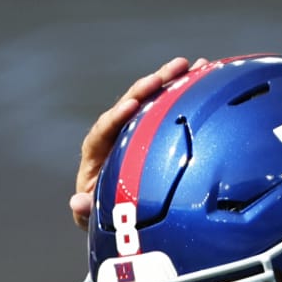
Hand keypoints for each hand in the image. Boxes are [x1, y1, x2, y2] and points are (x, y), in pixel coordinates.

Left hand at [70, 57, 207, 228]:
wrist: (124, 213)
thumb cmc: (105, 213)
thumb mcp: (95, 216)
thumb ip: (85, 211)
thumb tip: (77, 202)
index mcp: (98, 151)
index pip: (104, 129)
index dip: (116, 116)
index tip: (131, 105)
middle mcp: (117, 134)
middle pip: (130, 105)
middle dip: (146, 88)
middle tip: (165, 74)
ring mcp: (138, 129)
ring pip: (152, 101)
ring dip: (169, 81)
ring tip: (191, 65)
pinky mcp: (156, 130)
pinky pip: (169, 108)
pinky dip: (184, 93)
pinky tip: (204, 77)